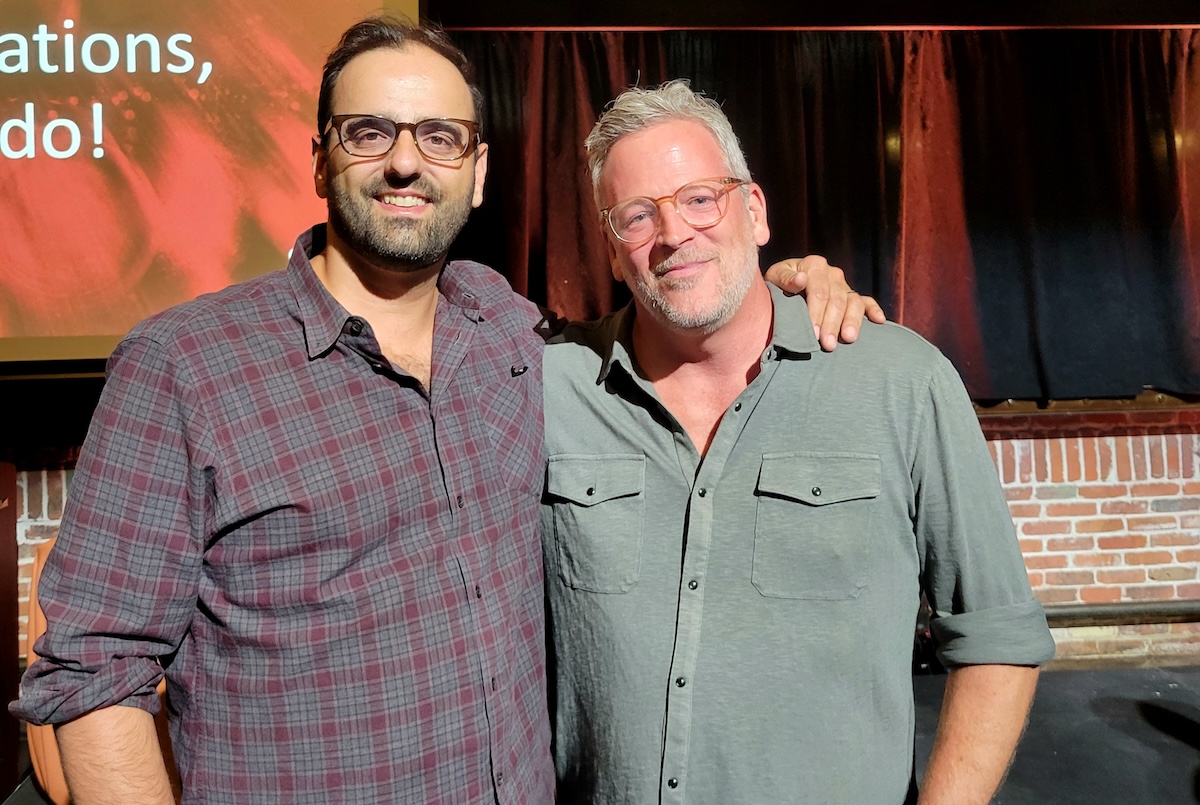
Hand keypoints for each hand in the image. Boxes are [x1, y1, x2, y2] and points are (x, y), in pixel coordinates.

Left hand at [763, 256, 885, 350]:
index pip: (819, 291)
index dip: (816, 313)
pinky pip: (866, 302)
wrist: (782, 286)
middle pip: (837, 300)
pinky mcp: (852, 295)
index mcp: (814, 265)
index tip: (813, 333)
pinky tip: (879, 321)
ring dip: (852, 321)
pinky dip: (873, 310)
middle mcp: (832, 273)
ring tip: (849, 339)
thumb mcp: (774, 278)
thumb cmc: (777, 284)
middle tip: (828, 345)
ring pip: (853, 302)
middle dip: (832, 324)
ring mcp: (844, 285)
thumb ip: (785, 279)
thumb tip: (801, 280)